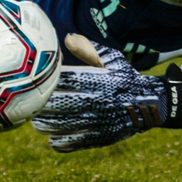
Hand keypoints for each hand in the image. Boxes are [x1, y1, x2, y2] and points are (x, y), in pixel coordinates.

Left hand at [31, 40, 167, 152]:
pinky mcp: (101, 139)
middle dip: (43, 104)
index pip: (68, 79)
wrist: (150, 105)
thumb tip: (66, 38)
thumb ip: (88, 49)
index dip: (50, 79)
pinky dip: (58, 141)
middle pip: (62, 104)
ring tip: (37, 120)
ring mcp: (100, 122)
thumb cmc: (123, 77)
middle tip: (32, 102)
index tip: (38, 77)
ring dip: (45, 124)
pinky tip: (52, 135)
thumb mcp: (112, 59)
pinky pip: (73, 143)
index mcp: (101, 80)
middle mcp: (100, 102)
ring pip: (64, 126)